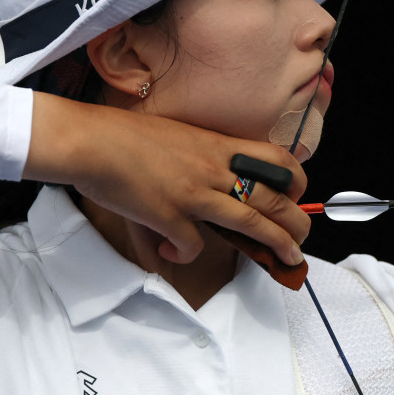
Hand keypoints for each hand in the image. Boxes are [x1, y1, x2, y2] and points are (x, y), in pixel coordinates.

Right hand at [24, 94, 308, 266]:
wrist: (91, 141)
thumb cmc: (124, 135)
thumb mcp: (176, 135)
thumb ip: (198, 154)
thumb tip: (209, 174)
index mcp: (215, 145)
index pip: (274, 158)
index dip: (294, 179)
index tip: (296, 194)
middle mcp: (212, 169)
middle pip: (273, 197)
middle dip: (296, 221)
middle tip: (302, 237)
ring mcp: (194, 194)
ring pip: (251, 223)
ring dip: (276, 244)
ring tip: (286, 259)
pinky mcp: (170, 216)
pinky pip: (194, 246)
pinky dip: (185, 254)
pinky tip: (172, 251)